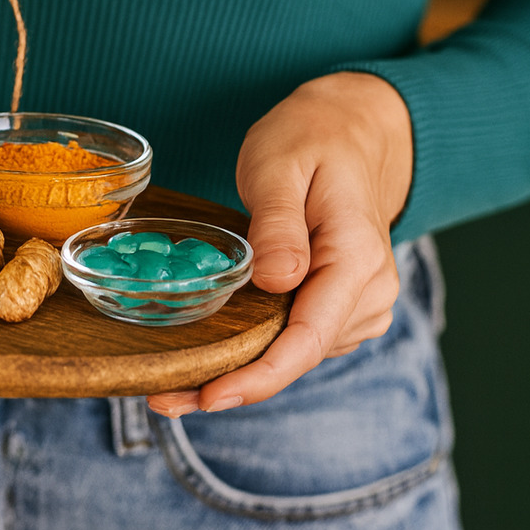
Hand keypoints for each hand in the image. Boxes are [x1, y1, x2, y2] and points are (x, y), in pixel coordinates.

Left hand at [147, 71, 411, 416]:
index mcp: (356, 260)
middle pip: (296, 356)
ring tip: (174, 384)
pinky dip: (256, 352)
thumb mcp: (279, 165)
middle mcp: (369, 293)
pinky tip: (211, 358)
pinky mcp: (342, 307)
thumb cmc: (310, 139)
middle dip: (232, 382)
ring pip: (295, 354)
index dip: (257, 376)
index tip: (208, 397)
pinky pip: (296, 339)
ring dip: (240, 371)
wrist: (351, 131)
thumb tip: (275, 282)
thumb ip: (277, 223)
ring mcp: (361, 305)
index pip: (307, 337)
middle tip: (160, 398)